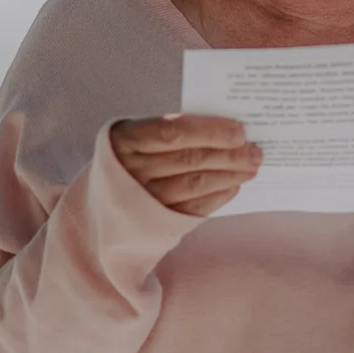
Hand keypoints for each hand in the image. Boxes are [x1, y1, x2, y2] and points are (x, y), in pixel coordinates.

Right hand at [109, 114, 261, 216]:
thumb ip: (173, 129)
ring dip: (229, 176)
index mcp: (126, 139)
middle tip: (256, 151)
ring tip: (251, 167)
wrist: (98, 205)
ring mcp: (142, 201)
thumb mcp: (138, 136)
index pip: (172, 132)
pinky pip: (192, 210)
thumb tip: (225, 128)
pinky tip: (234, 186)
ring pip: (194, 185)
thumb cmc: (131, 158)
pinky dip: (217, 197)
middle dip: (229, 155)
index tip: (239, 131)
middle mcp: (131, 171)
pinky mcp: (154, 223)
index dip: (209, 131)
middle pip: (189, 160)